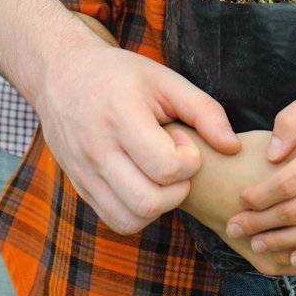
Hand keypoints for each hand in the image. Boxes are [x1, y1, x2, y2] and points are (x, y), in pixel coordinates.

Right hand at [33, 26, 239, 236]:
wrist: (62, 74)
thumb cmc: (120, 75)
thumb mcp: (164, 79)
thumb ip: (204, 110)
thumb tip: (233, 147)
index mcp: (119, 117)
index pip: (165, 168)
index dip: (188, 162)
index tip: (182, 140)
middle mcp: (96, 149)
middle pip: (148, 202)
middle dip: (177, 190)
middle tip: (177, 164)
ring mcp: (83, 172)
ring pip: (131, 220)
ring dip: (159, 207)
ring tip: (159, 175)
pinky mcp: (79, 187)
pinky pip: (114, 220)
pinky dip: (137, 213)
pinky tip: (143, 183)